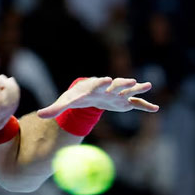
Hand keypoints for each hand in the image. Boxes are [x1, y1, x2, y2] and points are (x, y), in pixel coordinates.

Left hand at [37, 77, 158, 117]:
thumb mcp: (66, 102)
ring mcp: (118, 95)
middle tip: (130, 81)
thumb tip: (40, 115)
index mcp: (94, 87)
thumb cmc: (77, 96)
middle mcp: (108, 89)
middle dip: (122, 83)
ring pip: (128, 91)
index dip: (101, 83)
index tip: (105, 80)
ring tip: (147, 85)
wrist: (89, 93)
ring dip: (137, 89)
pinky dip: (145, 106)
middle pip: (116, 85)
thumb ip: (55, 108)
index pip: (97, 84)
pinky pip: (136, 104)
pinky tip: (155, 109)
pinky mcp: (124, 102)